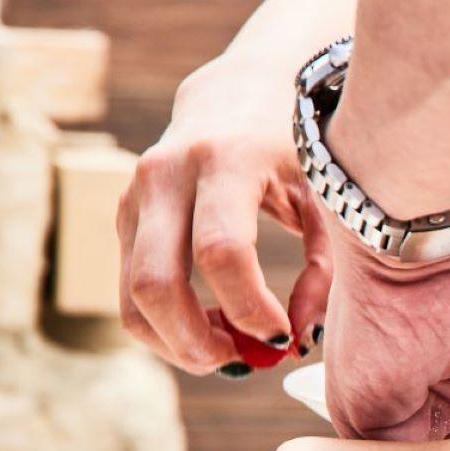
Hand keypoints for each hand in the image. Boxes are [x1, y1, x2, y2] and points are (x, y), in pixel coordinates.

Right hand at [117, 56, 332, 373]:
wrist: (241, 90)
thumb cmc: (297, 149)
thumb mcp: (326, 200)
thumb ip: (322, 273)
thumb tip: (297, 341)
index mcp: (224, 159)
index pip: (221, 251)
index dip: (249, 308)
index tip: (282, 337)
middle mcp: (166, 174)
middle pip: (156, 283)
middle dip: (196, 342)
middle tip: (243, 361)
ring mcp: (135, 195)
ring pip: (132, 297)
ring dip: (177, 343)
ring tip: (230, 350)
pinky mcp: (124, 216)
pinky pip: (130, 292)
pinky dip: (166, 326)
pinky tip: (211, 326)